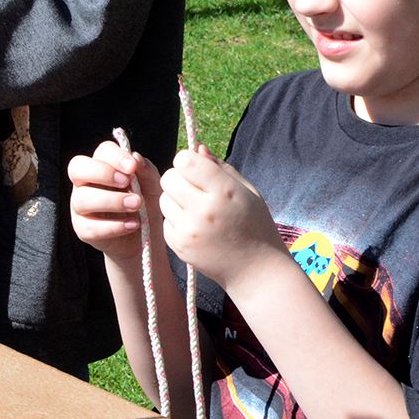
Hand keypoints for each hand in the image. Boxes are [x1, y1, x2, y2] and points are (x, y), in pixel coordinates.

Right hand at [68, 137, 161, 263]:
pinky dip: (114, 226)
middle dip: (102, 173)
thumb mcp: (152, 186)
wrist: (146, 237)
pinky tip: (132, 224)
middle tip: (127, 182)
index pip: (100, 152)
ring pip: (82, 199)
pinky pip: (90, 227)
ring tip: (136, 205)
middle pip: (77, 168)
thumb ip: (146, 170)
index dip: (115, 156)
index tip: (132, 167)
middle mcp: (86, 183)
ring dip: (111, 201)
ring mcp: (80, 206)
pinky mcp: (83, 229)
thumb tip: (135, 158)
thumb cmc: (145, 204)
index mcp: (103, 166)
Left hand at [157, 146, 283, 292]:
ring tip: (196, 209)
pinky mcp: (178, 245)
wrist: (255, 270)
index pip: (184, 161)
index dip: (188, 161)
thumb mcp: (247, 190)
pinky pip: (164, 220)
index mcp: (223, 191)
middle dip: (179, 178)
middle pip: (168, 177)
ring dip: (175, 199)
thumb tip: (196, 148)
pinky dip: (175, 219)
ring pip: (163, 198)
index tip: (198, 170)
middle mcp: (203, 210)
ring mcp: (188, 230)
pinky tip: (195, 226)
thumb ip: (220, 167)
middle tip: (195, 189)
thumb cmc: (255, 224)